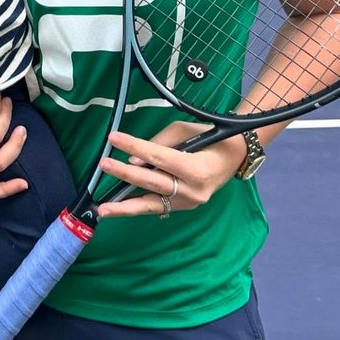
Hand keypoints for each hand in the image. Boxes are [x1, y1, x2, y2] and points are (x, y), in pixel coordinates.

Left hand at [95, 121, 244, 218]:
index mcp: (196, 169)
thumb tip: (134, 161)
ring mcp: (188, 203)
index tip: (114, 138)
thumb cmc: (211, 139)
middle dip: (126, 175)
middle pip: (152, 183)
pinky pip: (157, 205)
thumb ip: (160, 143)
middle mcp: (193, 191)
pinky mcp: (183, 208)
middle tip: (104, 165)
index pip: (158, 157)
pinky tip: (119, 207)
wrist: (234, 159)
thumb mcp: (186, 131)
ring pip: (152, 205)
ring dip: (126, 207)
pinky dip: (138, 205)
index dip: (134, 147)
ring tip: (104, 209)